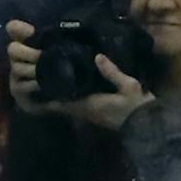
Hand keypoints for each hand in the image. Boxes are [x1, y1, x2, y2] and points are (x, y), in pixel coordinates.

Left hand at [5, 20, 154, 131]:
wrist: (145, 123)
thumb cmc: (136, 105)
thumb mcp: (129, 86)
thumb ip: (112, 72)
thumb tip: (97, 56)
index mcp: (87, 104)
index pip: (60, 99)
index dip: (46, 90)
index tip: (36, 78)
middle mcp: (83, 110)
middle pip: (58, 101)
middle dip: (48, 89)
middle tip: (39, 72)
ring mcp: (87, 112)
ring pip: (65, 102)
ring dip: (57, 92)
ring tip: (48, 74)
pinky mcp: (92, 111)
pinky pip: (74, 102)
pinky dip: (67, 94)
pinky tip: (67, 82)